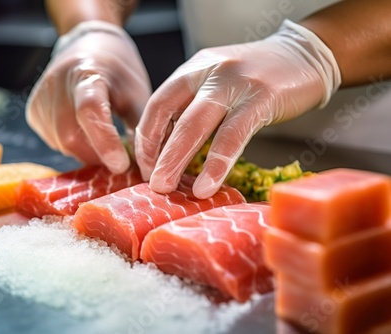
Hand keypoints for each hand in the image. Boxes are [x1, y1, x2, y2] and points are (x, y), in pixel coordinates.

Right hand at [27, 21, 150, 173]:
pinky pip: (53, 141)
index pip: (90, 111)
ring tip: (104, 142)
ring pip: (61, 144)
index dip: (105, 142)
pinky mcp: (34, 112)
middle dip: (97, 155)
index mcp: (87, 73)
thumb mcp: (137, 95)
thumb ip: (138, 130)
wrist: (89, 45)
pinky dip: (74, 147)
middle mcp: (56, 84)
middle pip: (70, 136)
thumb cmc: (118, 73)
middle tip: (118, 158)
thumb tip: (141, 164)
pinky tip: (86, 134)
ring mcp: (40, 98)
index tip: (122, 164)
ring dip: (86, 152)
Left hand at [135, 19, 340, 198]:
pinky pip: (232, 136)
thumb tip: (170, 146)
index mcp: (193, 69)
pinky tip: (206, 186)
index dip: (148, 138)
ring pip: (195, 126)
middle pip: (170, 115)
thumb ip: (194, 106)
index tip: (147, 166)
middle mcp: (208, 72)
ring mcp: (234, 83)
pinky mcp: (261, 97)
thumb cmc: (258, 76)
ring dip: (176, 159)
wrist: (305, 53)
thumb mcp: (217, 82)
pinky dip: (216, 164)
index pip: (157, 104)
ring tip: (166, 187)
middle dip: (156, 153)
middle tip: (152, 184)